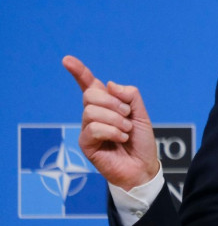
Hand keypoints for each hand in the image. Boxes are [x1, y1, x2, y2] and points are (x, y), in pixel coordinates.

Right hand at [62, 55, 159, 190]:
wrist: (143, 166)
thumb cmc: (140, 141)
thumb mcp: (141, 113)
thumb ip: (129, 95)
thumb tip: (108, 84)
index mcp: (106, 104)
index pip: (89, 84)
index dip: (79, 72)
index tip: (67, 60)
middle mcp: (94, 115)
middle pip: (91, 94)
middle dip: (113, 102)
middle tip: (128, 116)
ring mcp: (88, 129)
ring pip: (91, 111)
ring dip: (116, 120)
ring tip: (126, 130)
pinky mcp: (86, 144)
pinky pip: (94, 128)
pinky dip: (112, 131)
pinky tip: (121, 138)